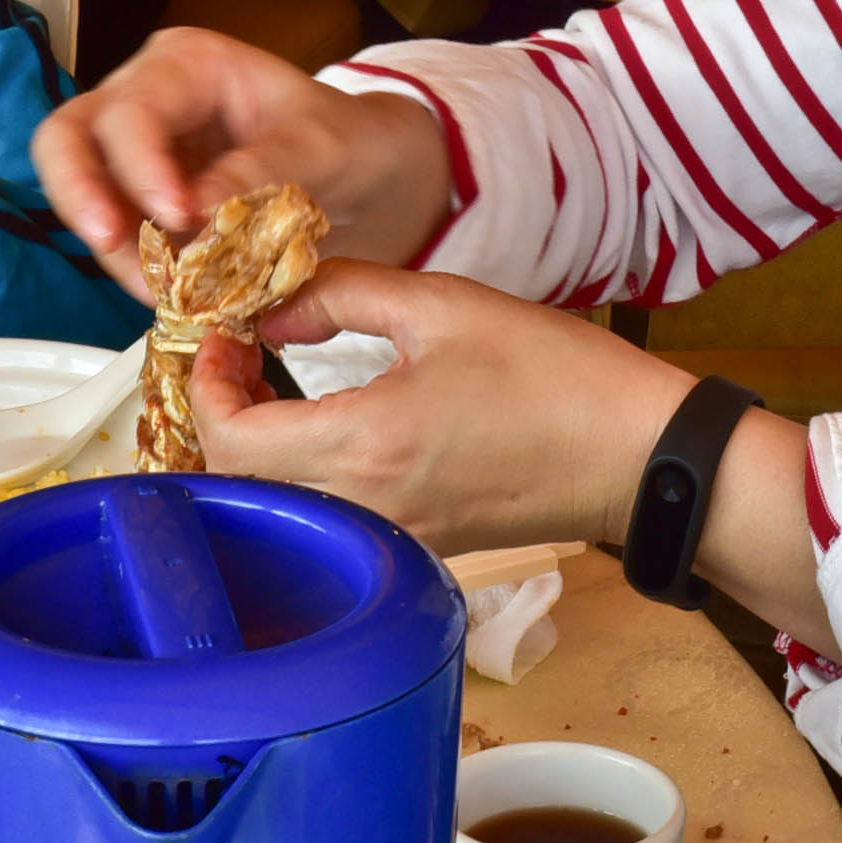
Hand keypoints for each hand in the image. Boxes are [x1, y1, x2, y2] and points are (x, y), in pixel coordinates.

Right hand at [33, 28, 451, 297]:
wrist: (366, 176)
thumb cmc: (345, 141)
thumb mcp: (321, 147)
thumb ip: (262, 171)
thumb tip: (196, 213)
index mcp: (187, 65)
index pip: (131, 109)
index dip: (139, 164)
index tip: (177, 215)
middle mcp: (146, 99)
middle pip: (68, 137)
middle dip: (80, 194)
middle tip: (110, 243)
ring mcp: (135, 153)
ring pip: (79, 193)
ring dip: (112, 247)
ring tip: (165, 289)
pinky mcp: (141, 203)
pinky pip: (114, 236)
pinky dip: (133, 268)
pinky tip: (174, 293)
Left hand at [190, 260, 691, 548]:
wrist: (637, 454)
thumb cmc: (555, 376)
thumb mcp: (442, 305)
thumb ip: (341, 295)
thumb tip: (272, 306)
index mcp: (365, 443)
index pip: (230, 439)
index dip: (204, 388)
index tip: (219, 339)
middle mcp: (368, 507)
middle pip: (241, 483)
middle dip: (221, 417)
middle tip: (237, 358)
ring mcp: (394, 537)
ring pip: (281, 508)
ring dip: (258, 451)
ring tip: (272, 386)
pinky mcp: (420, 547)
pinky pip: (331, 521)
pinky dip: (304, 476)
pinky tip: (325, 426)